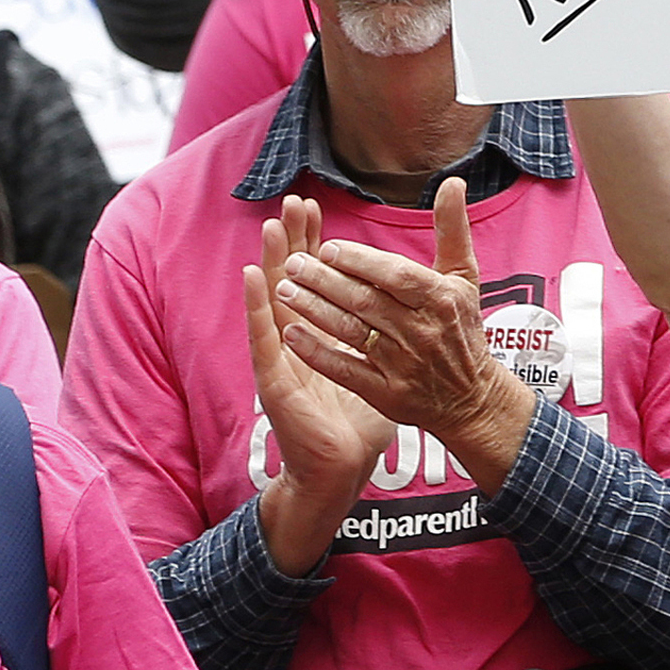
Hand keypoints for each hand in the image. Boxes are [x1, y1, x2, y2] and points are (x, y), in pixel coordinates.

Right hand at [245, 196, 393, 574]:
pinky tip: (253, 280)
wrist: (342, 467)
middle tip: (290, 202)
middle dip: (293, 241)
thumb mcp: (386, 362)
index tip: (314, 207)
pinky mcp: (276, 381)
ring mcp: (284, 359)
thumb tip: (416, 303)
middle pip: (293, 282)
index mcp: (327, 332)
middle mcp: (301, 340)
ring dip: (270, 263)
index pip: (320, 279)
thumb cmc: (363, 415)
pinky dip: (257, 307)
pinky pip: (265, 338)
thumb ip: (393, 330)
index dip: (315, 244)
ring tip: (269, 226)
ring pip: (274, 302)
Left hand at [276, 179, 539, 492]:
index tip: (327, 246)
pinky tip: (290, 334)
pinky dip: (317, 352)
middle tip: (292, 263)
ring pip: (350, 332)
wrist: (469, 396)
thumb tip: (452, 181)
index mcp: (441, 298)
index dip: (360, 261)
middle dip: (324, 281)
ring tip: (283, 290)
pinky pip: (345, 370)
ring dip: (313, 310)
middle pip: (365, 301)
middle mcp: (422, 330)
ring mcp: (402, 364)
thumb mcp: (464, 275)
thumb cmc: (461, 326)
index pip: (394, 275)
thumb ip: (452, 228)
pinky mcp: (386, 394)